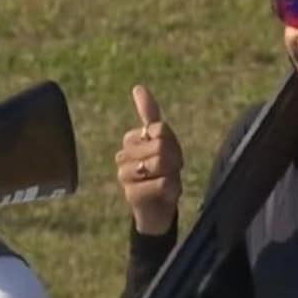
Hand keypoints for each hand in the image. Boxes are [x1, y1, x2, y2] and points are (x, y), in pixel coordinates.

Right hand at [115, 85, 183, 235]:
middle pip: (161, 146)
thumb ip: (150, 115)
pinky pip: (162, 183)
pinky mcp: (132, 194)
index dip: (173, 143)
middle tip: (170, 172)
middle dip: (174, 160)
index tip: (171, 157)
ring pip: (160, 163)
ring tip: (165, 183)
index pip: (159, 129)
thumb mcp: (162, 143)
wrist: (157, 211)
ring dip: (172, 175)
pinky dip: (171, 189)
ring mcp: (125, 175)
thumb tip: (137, 86)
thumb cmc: (161, 174)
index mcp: (130, 140)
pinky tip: (165, 195)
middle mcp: (123, 156)